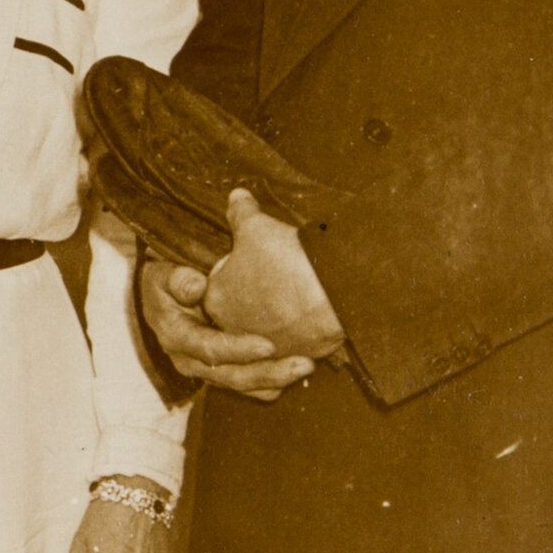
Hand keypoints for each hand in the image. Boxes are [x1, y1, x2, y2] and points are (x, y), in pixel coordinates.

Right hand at [139, 252, 316, 402]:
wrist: (160, 298)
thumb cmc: (165, 282)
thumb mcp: (162, 274)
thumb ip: (177, 278)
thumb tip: (196, 285)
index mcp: (177, 338)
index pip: (210, 349)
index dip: (239, 350)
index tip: (269, 345)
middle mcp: (190, 361)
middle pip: (232, 376)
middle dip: (269, 373)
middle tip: (303, 364)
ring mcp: (206, 370)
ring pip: (243, 385)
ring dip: (276, 380)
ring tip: (306, 367)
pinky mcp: (220, 372)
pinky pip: (248, 385)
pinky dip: (272, 382)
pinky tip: (296, 372)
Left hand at [201, 188, 345, 361]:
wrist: (336, 288)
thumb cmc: (289, 257)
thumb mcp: (257, 227)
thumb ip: (241, 213)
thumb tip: (236, 195)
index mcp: (216, 300)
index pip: (220, 286)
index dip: (241, 269)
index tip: (261, 259)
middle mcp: (233, 331)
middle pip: (241, 311)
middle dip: (256, 297)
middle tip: (281, 278)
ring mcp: (265, 348)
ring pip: (269, 331)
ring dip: (280, 317)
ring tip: (300, 297)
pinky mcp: (295, 357)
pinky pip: (294, 346)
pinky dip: (302, 333)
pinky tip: (315, 316)